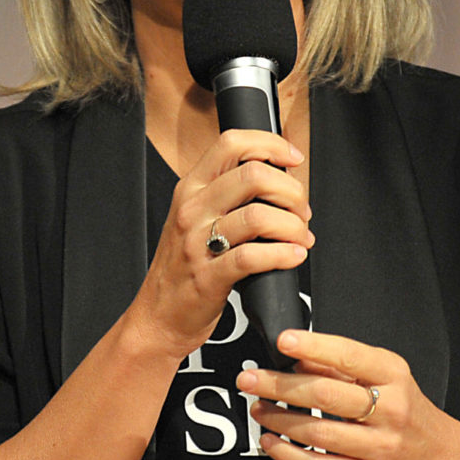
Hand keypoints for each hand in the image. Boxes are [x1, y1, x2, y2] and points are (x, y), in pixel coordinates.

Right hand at [125, 129, 313, 361]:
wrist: (158, 315)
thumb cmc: (184, 267)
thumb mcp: (196, 218)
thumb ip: (229, 195)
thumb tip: (280, 181)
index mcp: (192, 188)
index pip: (232, 143)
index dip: (270, 145)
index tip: (293, 159)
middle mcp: (193, 209)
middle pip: (253, 175)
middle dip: (291, 191)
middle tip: (301, 211)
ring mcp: (197, 243)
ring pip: (258, 216)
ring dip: (293, 226)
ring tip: (300, 238)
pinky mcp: (208, 276)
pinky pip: (253, 257)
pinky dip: (283, 255)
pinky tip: (293, 257)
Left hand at [239, 328, 458, 459]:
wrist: (436, 456)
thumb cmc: (403, 408)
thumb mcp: (383, 375)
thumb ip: (340, 365)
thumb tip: (297, 356)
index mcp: (393, 376)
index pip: (350, 356)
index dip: (314, 346)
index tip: (284, 340)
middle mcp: (390, 411)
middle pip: (326, 395)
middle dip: (280, 386)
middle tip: (249, 379)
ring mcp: (379, 447)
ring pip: (318, 432)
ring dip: (279, 419)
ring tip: (257, 408)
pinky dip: (288, 454)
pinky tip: (271, 440)